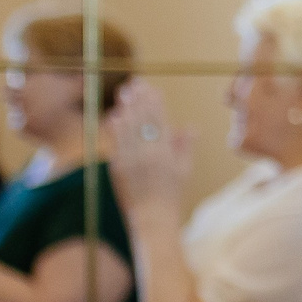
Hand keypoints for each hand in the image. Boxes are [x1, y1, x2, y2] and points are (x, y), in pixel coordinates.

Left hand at [101, 82, 194, 214]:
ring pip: (127, 129)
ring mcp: (131, 161)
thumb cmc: (172, 196)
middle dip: (138, 100)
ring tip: (123, 93)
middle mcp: (148, 154)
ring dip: (125, 108)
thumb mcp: (184, 171)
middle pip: (142, 120)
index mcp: (166, 154)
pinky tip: (114, 116)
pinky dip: (115, 128)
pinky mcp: (118, 168)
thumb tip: (187, 127)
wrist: (153, 218)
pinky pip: (116, 143)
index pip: (159, 122)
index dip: (155, 103)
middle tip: (134, 83)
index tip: (152, 88)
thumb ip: (183, 147)